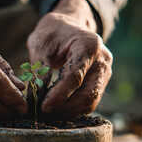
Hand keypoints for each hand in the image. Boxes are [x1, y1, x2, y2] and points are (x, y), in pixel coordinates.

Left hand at [27, 0, 112, 117]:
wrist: (69, 27)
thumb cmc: (53, 33)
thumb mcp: (40, 42)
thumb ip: (39, 67)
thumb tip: (36, 94)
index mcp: (88, 46)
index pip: (75, 76)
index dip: (60, 94)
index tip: (44, 107)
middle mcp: (102, 60)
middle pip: (88, 93)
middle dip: (66, 107)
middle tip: (45, 113)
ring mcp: (105, 73)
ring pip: (91, 101)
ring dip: (70, 111)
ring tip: (50, 113)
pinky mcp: (101, 83)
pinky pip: (90, 101)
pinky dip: (74, 109)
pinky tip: (58, 109)